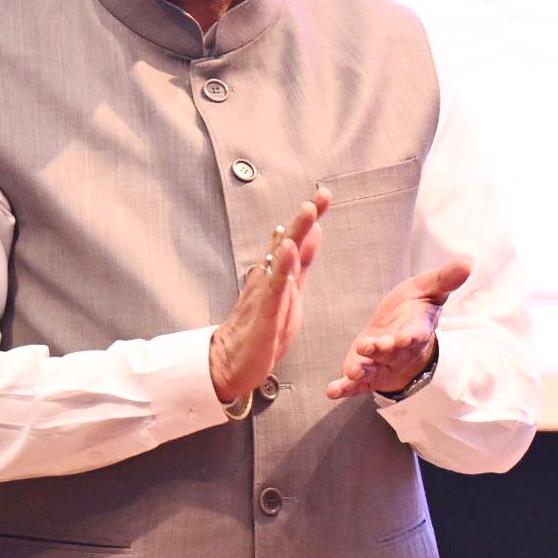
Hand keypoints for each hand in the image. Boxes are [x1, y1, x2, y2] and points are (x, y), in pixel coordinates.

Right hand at [210, 191, 330, 403]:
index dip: (311, 219)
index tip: (324, 195)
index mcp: (280, 273)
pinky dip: (281, 267)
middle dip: (306, 218)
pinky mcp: (264, 312)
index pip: (297, 240)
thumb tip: (313, 233)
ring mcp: (266, 293)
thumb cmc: (263, 327)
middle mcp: (270, 277)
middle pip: (288, 242)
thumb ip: (301, 263)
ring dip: (294, 234)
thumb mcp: (291, 292)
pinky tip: (286, 250)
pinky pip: (273, 287)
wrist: (232, 362)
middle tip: (320, 195)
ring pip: (282, 258)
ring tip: (307, 211)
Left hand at [326, 256, 471, 400]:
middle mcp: (399, 352)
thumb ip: (445, 279)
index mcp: (415, 330)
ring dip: (363, 372)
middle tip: (369, 345)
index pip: (415, 334)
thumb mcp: (429, 289)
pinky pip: (356, 384)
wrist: (404, 335)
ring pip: (374, 371)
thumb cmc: (415, 310)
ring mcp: (382, 365)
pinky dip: (345, 389)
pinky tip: (332, 391)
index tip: (405, 337)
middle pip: (391, 353)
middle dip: (381, 350)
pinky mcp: (366, 374)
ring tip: (352, 372)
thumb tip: (468, 262)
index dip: (410, 337)